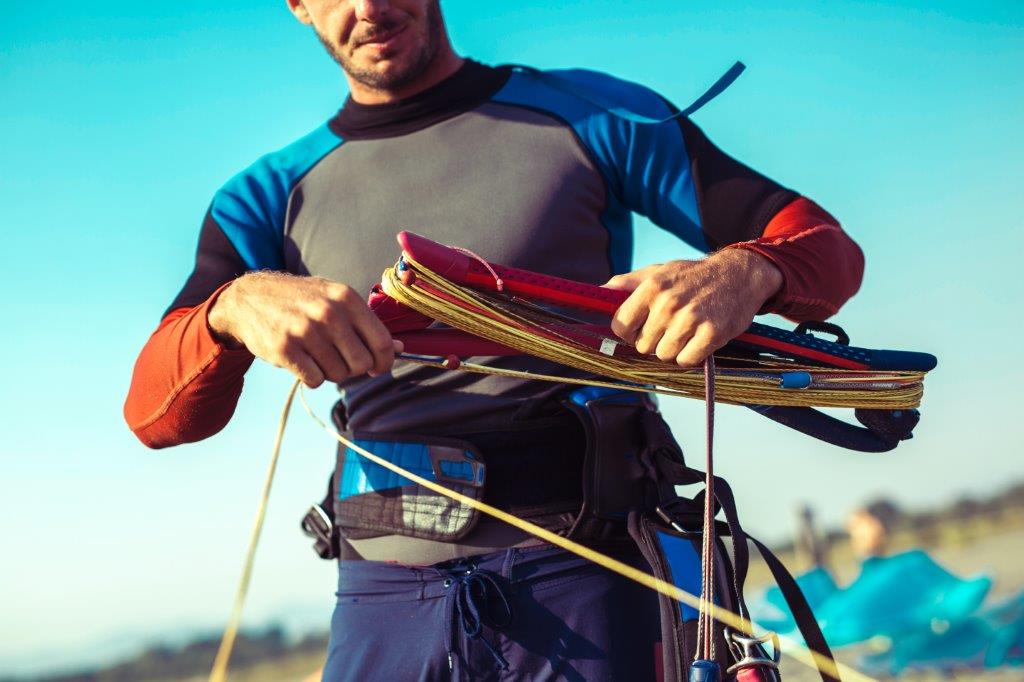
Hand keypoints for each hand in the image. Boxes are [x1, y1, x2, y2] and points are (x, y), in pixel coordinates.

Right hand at [207, 272, 402, 386]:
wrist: (250, 298)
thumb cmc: (302, 301)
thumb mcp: (336, 300)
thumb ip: (367, 324)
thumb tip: (400, 348)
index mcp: (346, 298)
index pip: (381, 341)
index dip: (385, 361)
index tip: (378, 367)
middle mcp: (328, 313)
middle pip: (361, 364)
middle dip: (354, 368)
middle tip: (340, 359)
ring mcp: (305, 331)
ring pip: (338, 375)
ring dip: (330, 371)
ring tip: (317, 354)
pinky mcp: (285, 349)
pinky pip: (315, 380)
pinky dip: (311, 376)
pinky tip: (302, 359)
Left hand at [605, 249, 781, 366]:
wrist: (738, 274)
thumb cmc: (691, 276)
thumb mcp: (658, 272)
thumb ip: (627, 284)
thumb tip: (598, 293)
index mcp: (651, 287)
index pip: (620, 326)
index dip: (628, 333)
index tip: (639, 329)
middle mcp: (668, 303)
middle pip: (642, 346)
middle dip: (653, 341)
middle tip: (670, 328)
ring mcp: (691, 319)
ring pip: (664, 356)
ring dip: (673, 350)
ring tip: (685, 332)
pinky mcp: (712, 334)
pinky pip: (687, 361)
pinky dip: (691, 356)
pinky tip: (698, 340)